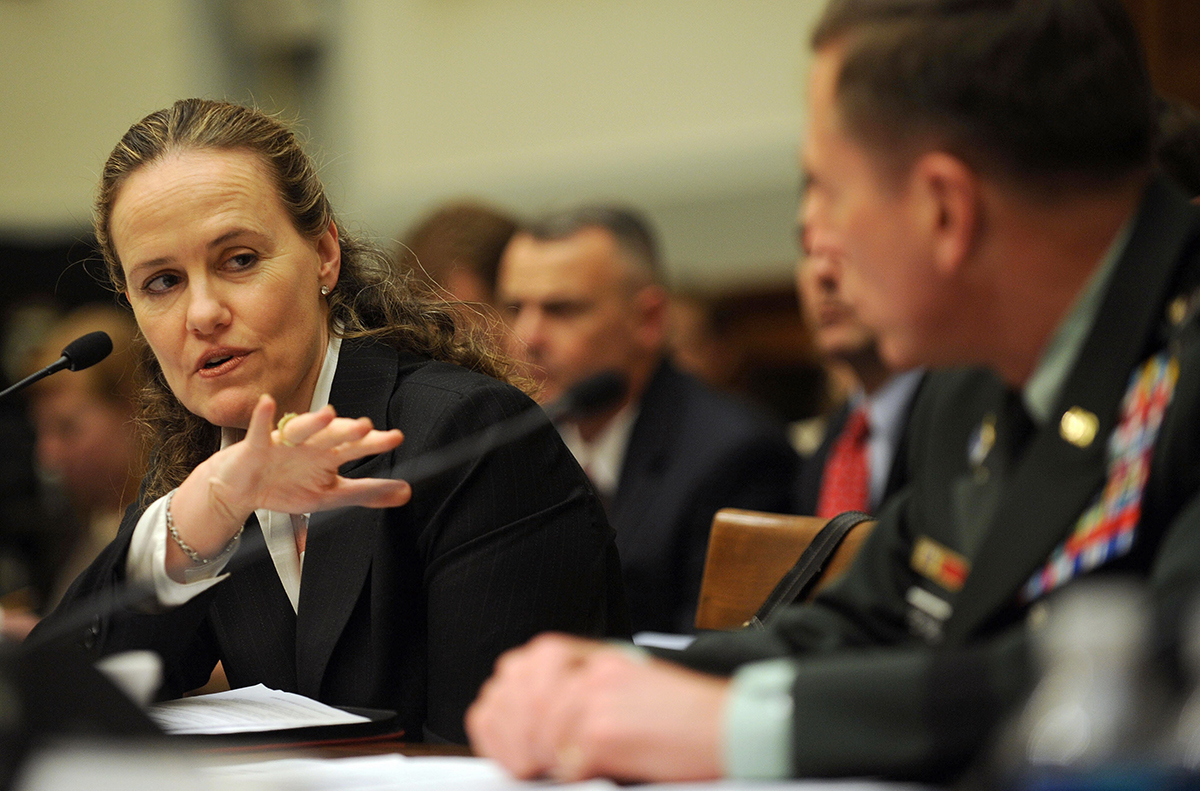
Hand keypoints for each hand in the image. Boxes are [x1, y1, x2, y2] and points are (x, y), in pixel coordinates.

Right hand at [167, 394, 408, 574]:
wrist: (242, 490)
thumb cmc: (287, 485)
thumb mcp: (330, 496)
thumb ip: (367, 493)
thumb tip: (407, 492)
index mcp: (329, 455)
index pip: (355, 447)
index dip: (374, 442)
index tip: (396, 437)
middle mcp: (311, 444)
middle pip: (332, 435)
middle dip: (347, 431)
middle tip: (366, 426)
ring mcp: (283, 444)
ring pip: (300, 430)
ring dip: (313, 421)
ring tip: (328, 414)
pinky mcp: (256, 447)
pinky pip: (260, 431)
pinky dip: (263, 417)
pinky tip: (268, 403)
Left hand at [466, 633, 728, 782]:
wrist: (727, 723)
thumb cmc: (679, 711)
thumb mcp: (621, 680)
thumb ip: (572, 689)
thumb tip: (521, 721)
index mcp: (585, 653)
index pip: (513, 674)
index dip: (501, 712)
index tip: (508, 740)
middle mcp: (586, 669)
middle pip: (516, 702)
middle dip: (513, 740)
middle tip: (527, 766)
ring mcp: (594, 699)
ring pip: (533, 737)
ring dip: (541, 763)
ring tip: (561, 772)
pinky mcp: (605, 733)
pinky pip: (564, 765)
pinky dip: (573, 777)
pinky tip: (592, 773)